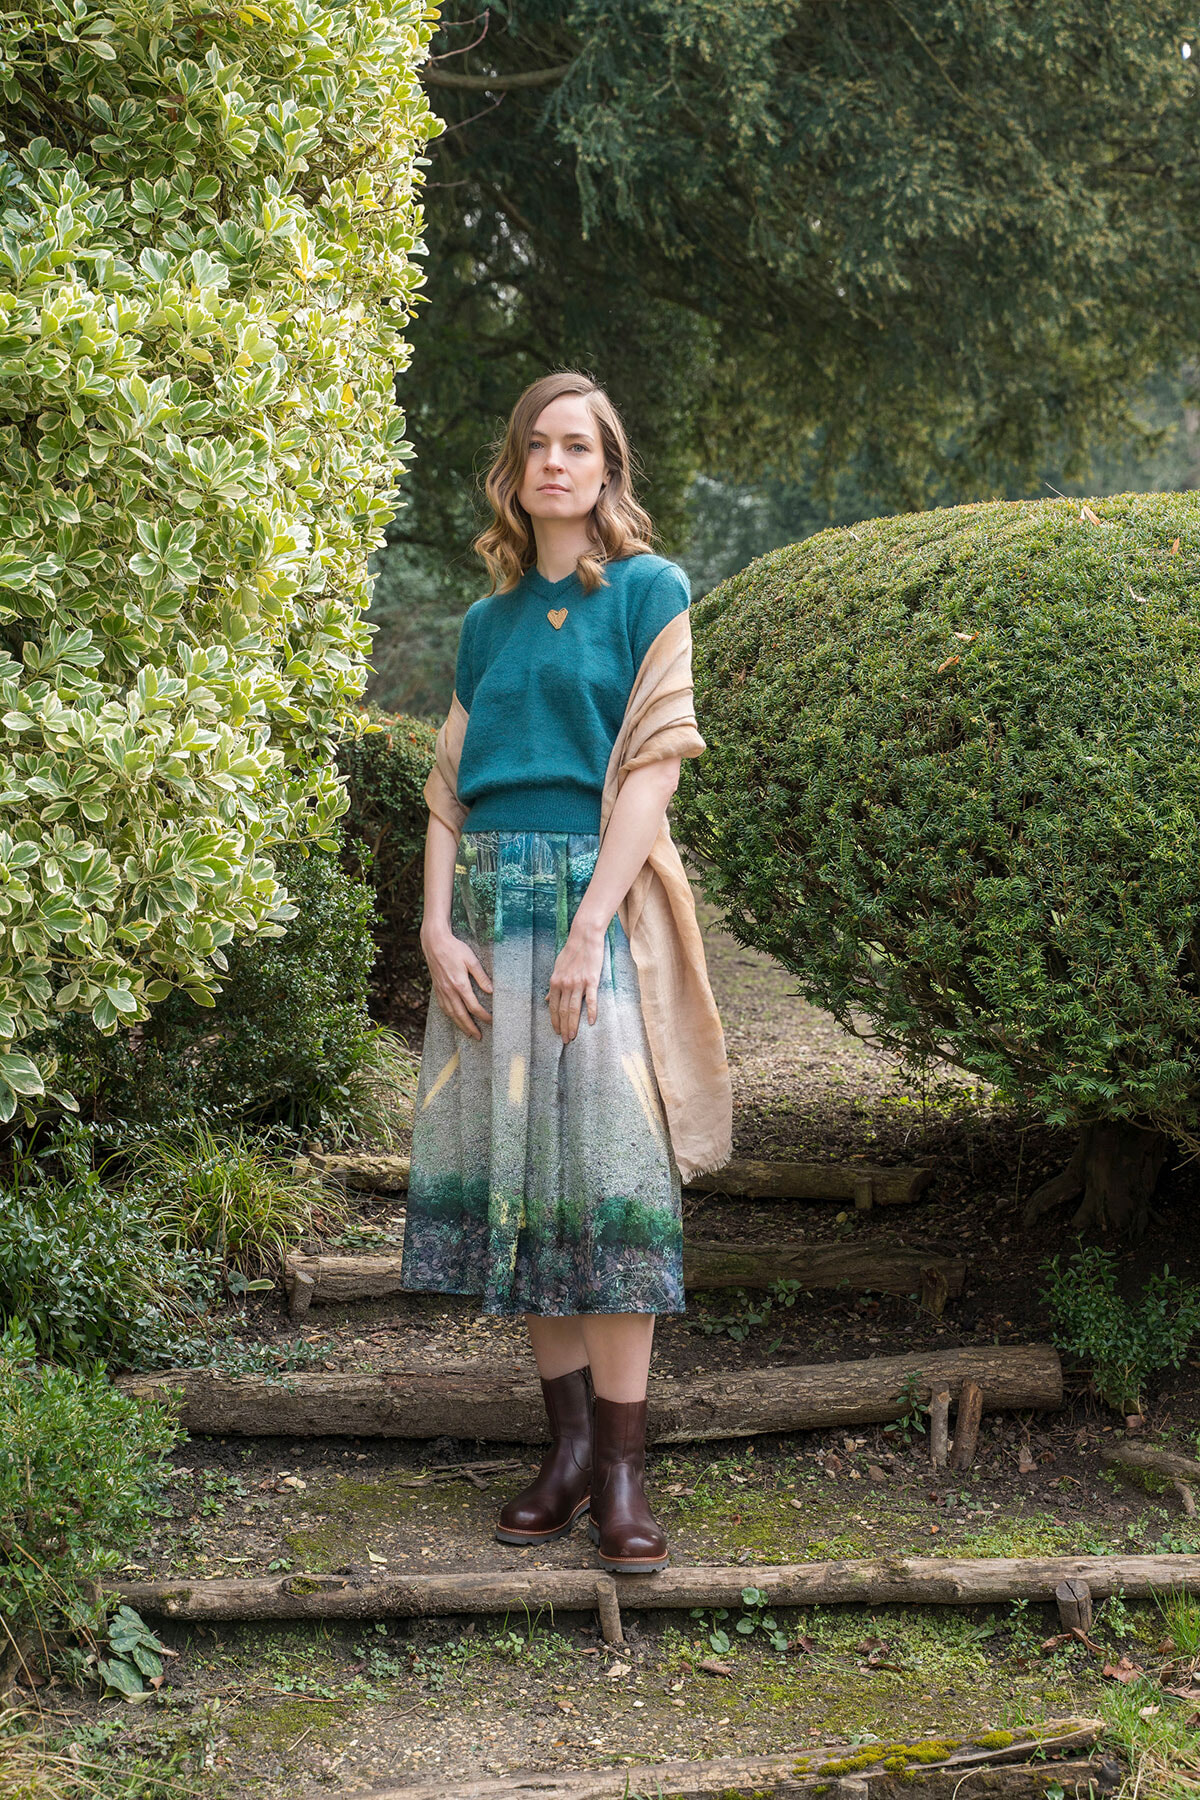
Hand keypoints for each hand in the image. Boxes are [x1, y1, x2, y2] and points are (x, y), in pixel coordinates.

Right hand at [422, 926, 492, 1038]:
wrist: (434, 943)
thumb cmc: (455, 948)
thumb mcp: (471, 959)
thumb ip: (481, 976)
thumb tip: (491, 991)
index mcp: (459, 984)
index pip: (473, 1006)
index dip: (483, 1016)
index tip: (491, 1021)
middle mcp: (449, 990)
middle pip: (461, 1014)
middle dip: (470, 1027)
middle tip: (478, 1037)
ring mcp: (441, 990)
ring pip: (450, 1013)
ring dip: (459, 1025)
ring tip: (467, 1033)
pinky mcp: (437, 988)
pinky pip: (443, 1007)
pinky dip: (450, 1016)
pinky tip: (454, 1019)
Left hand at [547, 916, 605, 1043]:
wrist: (584, 937)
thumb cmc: (571, 952)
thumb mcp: (557, 968)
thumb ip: (553, 985)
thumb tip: (546, 999)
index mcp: (555, 982)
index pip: (553, 1007)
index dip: (554, 1021)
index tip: (556, 1031)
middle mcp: (565, 984)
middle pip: (563, 1011)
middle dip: (563, 1027)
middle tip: (565, 1040)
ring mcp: (578, 983)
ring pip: (574, 1009)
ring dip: (573, 1025)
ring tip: (573, 1036)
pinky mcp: (591, 980)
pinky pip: (591, 1000)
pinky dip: (591, 1012)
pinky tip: (591, 1022)